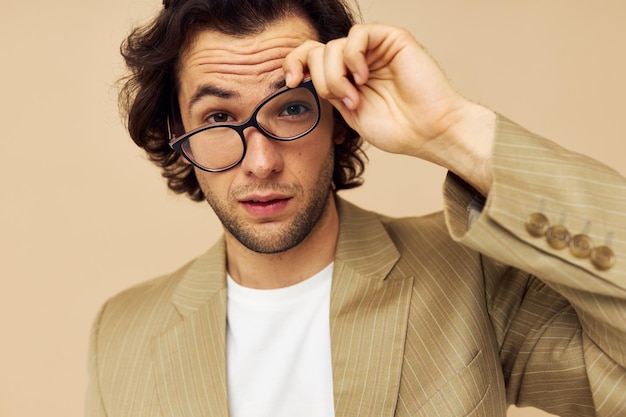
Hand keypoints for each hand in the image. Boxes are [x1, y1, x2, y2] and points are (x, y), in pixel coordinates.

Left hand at [283, 24, 495, 194]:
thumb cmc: (397, 129)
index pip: (310, 57)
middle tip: (342, 101)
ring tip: (355, 97)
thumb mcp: (348, 114)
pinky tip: (363, 77)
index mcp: (346, 76)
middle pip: (317, 51)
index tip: (293, 82)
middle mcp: (358, 60)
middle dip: (321, 79)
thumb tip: (301, 75)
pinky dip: (353, 57)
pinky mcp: (392, 39)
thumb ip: (329, 92)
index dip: (294, 64)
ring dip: (336, 75)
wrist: (429, 132)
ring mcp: (374, 49)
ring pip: (334, 45)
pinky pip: (357, 35)